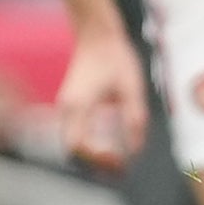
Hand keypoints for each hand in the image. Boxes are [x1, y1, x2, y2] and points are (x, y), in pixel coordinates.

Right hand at [55, 27, 148, 172]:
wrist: (97, 35)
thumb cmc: (115, 58)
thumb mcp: (132, 90)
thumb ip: (134, 122)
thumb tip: (135, 152)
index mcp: (78, 105)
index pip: (79, 146)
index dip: (99, 159)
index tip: (122, 162)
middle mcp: (68, 109)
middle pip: (72, 149)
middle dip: (94, 163)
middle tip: (121, 169)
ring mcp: (68, 108)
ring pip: (73, 144)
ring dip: (93, 156)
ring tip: (118, 163)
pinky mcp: (73, 106)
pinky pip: (77, 134)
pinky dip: (91, 145)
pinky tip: (111, 146)